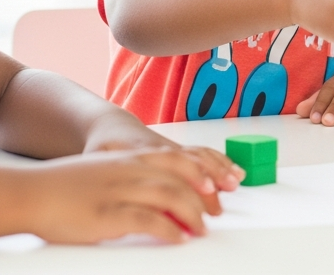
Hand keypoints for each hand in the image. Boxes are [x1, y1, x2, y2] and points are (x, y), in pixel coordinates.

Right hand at [21, 149, 231, 243]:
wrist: (30, 193)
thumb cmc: (66, 186)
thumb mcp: (106, 171)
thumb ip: (134, 176)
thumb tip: (163, 193)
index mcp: (130, 157)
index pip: (180, 159)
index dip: (205, 172)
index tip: (221, 185)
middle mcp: (129, 169)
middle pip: (182, 177)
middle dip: (205, 196)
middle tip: (216, 213)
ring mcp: (119, 190)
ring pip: (171, 195)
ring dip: (192, 214)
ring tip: (200, 229)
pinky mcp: (107, 214)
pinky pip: (148, 220)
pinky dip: (169, 230)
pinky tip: (177, 237)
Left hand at [82, 113, 243, 195]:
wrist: (111, 128)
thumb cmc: (103, 147)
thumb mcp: (97, 160)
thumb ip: (108, 173)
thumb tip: (118, 190)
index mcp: (146, 152)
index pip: (176, 166)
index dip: (193, 180)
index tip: (206, 194)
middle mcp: (165, 150)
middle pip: (193, 164)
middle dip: (211, 183)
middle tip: (218, 206)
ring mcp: (174, 150)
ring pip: (203, 157)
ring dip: (221, 170)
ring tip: (236, 183)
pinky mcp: (180, 151)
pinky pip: (206, 154)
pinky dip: (223, 162)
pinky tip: (236, 172)